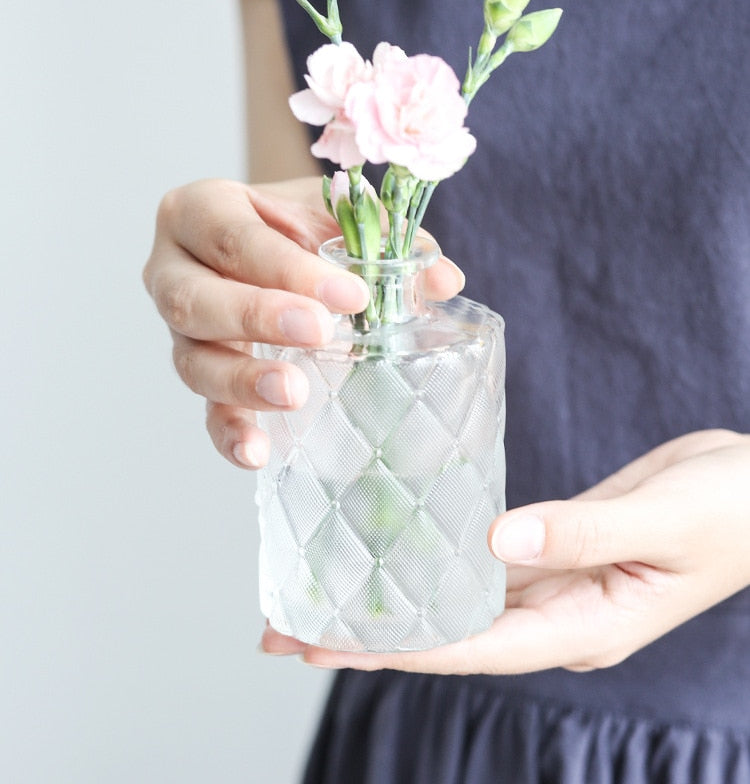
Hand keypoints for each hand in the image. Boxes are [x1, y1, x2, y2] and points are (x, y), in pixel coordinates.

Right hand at [143, 177, 463, 468]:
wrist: (268, 238)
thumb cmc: (296, 223)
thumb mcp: (332, 215)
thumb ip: (383, 237)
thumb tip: (444, 280)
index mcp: (200, 210)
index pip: (234, 238)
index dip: (288, 267)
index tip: (350, 294)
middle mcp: (172, 269)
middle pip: (195, 299)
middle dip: (257, 316)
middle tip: (320, 332)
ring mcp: (180, 329)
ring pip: (192, 360)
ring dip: (243, 380)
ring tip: (295, 393)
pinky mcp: (198, 373)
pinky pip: (204, 409)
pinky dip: (230, 432)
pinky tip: (257, 453)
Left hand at [261, 429, 749, 672]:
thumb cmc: (731, 506)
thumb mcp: (664, 518)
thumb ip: (583, 531)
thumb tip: (498, 543)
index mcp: (585, 625)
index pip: (470, 646)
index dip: (393, 646)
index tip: (321, 642)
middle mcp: (559, 615)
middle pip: (448, 633)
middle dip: (368, 633)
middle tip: (285, 624)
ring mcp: (556, 583)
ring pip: (457, 599)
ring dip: (391, 599)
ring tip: (318, 593)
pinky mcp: (553, 547)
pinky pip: (482, 563)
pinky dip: (435, 560)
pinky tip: (395, 551)